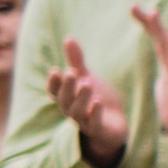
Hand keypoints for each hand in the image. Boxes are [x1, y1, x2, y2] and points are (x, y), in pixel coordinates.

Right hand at [48, 39, 128, 167]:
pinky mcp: (98, 130)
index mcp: (65, 97)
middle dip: (67, 86)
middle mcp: (70, 110)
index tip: (55, 70)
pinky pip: (93, 123)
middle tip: (72, 73)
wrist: (114, 123)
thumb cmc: (95, 98)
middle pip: (64, 100)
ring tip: (88, 84)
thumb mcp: (86, 77)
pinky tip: (98, 101)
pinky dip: (95, 113)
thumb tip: (68, 37)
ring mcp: (83, 121)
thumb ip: (76, 61)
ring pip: (77, 111)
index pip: (53, 91)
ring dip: (81, 97)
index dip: (53, 82)